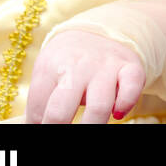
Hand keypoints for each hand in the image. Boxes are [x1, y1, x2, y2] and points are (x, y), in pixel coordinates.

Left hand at [26, 30, 145, 123]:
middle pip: (60, 112)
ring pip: (99, 107)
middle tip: (60, 134)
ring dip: (91, 126)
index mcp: (50, 66)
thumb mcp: (47, 72)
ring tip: (86, 128)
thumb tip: (33, 126)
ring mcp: (105, 66)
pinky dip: (125, 104)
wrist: (98, 31)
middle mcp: (77, 66)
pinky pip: (132, 89)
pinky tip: (117, 114)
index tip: (43, 127)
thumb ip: (39, 101)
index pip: (37, 110)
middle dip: (57, 130)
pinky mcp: (130, 67)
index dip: (38, 126)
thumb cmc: (67, 62)